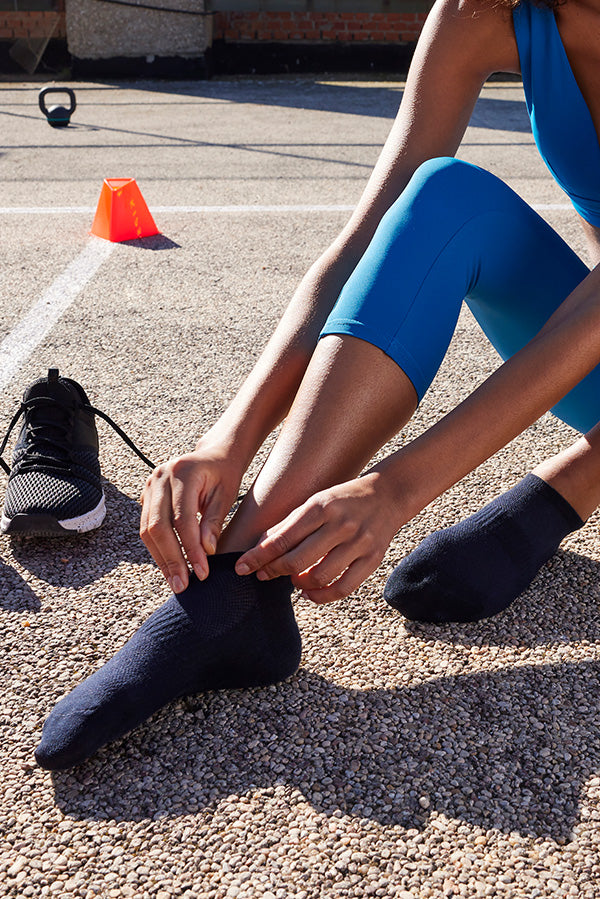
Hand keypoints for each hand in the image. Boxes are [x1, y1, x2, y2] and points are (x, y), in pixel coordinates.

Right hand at [140, 441, 242, 592]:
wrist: (213, 455)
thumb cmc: (223, 474)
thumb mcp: (226, 496)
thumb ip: (214, 522)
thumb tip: (206, 552)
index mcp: (183, 473)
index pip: (182, 519)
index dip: (190, 548)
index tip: (202, 572)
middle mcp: (160, 478)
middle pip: (158, 526)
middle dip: (171, 559)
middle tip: (183, 585)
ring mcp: (149, 486)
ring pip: (147, 529)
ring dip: (161, 558)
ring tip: (175, 581)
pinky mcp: (146, 496)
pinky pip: (147, 526)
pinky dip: (157, 548)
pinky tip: (169, 565)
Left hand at [235, 472, 399, 603]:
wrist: (388, 494)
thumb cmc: (344, 499)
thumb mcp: (316, 501)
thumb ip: (290, 524)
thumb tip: (262, 547)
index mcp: (321, 506)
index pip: (282, 538)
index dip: (259, 555)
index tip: (242, 567)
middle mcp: (341, 524)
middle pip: (298, 560)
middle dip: (274, 571)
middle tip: (262, 575)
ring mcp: (359, 543)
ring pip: (320, 576)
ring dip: (298, 583)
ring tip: (291, 580)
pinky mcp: (373, 559)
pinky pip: (344, 588)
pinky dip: (322, 596)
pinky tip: (309, 592)